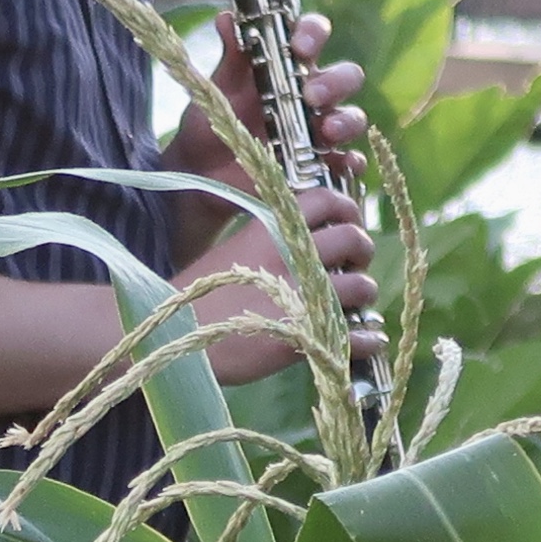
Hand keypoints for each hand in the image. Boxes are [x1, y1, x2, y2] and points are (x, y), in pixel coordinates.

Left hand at [167, 9, 369, 193]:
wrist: (199, 170)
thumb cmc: (212, 120)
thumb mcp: (217, 88)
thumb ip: (231, 56)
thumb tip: (227, 18)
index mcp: (288, 66)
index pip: (313, 36)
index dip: (314, 34)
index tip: (300, 46)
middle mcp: (311, 95)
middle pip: (345, 76)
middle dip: (335, 82)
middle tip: (311, 95)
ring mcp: (319, 130)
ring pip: (352, 117)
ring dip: (347, 121)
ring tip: (327, 130)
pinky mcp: (320, 164)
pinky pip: (349, 162)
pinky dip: (352, 162)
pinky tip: (341, 163)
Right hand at [188, 178, 376, 381]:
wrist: (174, 336)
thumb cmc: (202, 296)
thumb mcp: (237, 249)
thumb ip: (277, 241)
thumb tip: (321, 243)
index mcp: (272, 227)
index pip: (328, 198)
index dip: (348, 210)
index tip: (347, 225)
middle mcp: (290, 254)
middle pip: (354, 237)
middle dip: (361, 253)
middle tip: (351, 269)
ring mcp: (299, 296)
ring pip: (362, 286)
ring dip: (363, 297)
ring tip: (351, 308)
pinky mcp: (303, 336)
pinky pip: (357, 335)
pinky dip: (367, 340)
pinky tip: (364, 343)